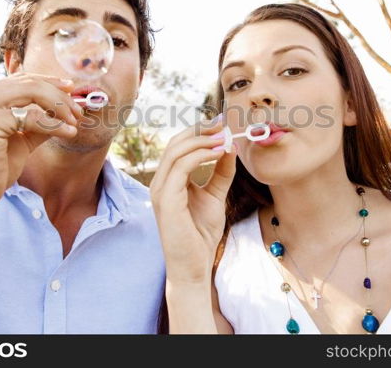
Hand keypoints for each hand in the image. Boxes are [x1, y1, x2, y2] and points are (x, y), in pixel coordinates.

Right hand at [0, 72, 83, 220]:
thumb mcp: (14, 141)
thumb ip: (32, 124)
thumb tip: (61, 114)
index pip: (17, 79)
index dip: (47, 82)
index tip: (70, 89)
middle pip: (27, 82)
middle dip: (58, 94)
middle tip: (78, 111)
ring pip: (32, 92)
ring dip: (59, 106)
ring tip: (75, 122)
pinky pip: (33, 117)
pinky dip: (54, 124)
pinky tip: (67, 133)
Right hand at [150, 116, 236, 283]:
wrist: (194, 265)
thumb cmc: (200, 234)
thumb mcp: (215, 196)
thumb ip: (220, 172)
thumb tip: (230, 146)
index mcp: (168, 180)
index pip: (178, 146)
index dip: (199, 132)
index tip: (222, 124)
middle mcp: (160, 182)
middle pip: (175, 143)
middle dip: (200, 130)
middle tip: (223, 124)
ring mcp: (160, 190)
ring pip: (176, 151)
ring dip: (202, 140)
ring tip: (224, 137)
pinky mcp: (167, 200)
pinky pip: (181, 167)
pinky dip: (201, 155)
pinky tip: (219, 152)